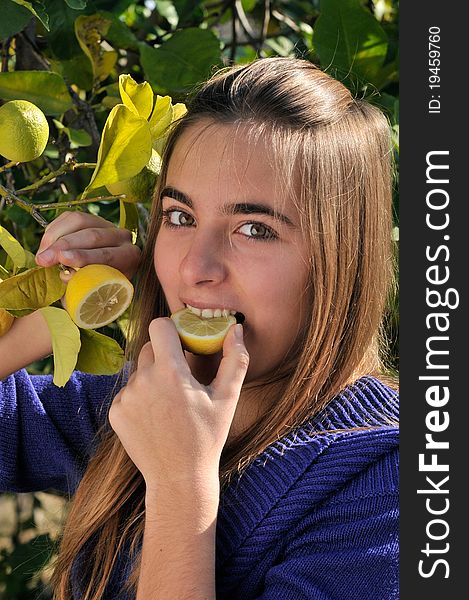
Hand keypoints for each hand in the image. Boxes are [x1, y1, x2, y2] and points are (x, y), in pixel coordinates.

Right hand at [35, 211, 140, 279]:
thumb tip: (66, 277)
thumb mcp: (95, 295)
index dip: (83, 256)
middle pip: (93, 235)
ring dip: (55, 237)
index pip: (108, 255)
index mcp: (129, 258)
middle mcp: (121, 237)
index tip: (62, 259)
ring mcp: (106, 224)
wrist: (104, 275)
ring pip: (79, 221)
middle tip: (44, 259)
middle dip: (64, 246)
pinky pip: (69, 217)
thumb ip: (82, 289)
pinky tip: (46, 245)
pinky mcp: (90, 217)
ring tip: (42, 254)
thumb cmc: (98, 288)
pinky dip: (53, 230)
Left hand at [108, 318, 248, 490]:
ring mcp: (126, 397)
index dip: (172, 329)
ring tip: (170, 404)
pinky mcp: (116, 413)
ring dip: (153, 377)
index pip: (159, 326)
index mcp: (170, 372)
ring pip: (139, 371)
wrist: (179, 478)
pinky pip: (128, 392)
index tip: (182, 342)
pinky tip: (156, 417)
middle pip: (149, 347)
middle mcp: (143, 380)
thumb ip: (235, 358)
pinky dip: (140, 398)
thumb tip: (236, 328)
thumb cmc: (207, 437)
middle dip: (164, 354)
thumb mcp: (228, 398)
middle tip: (181, 378)